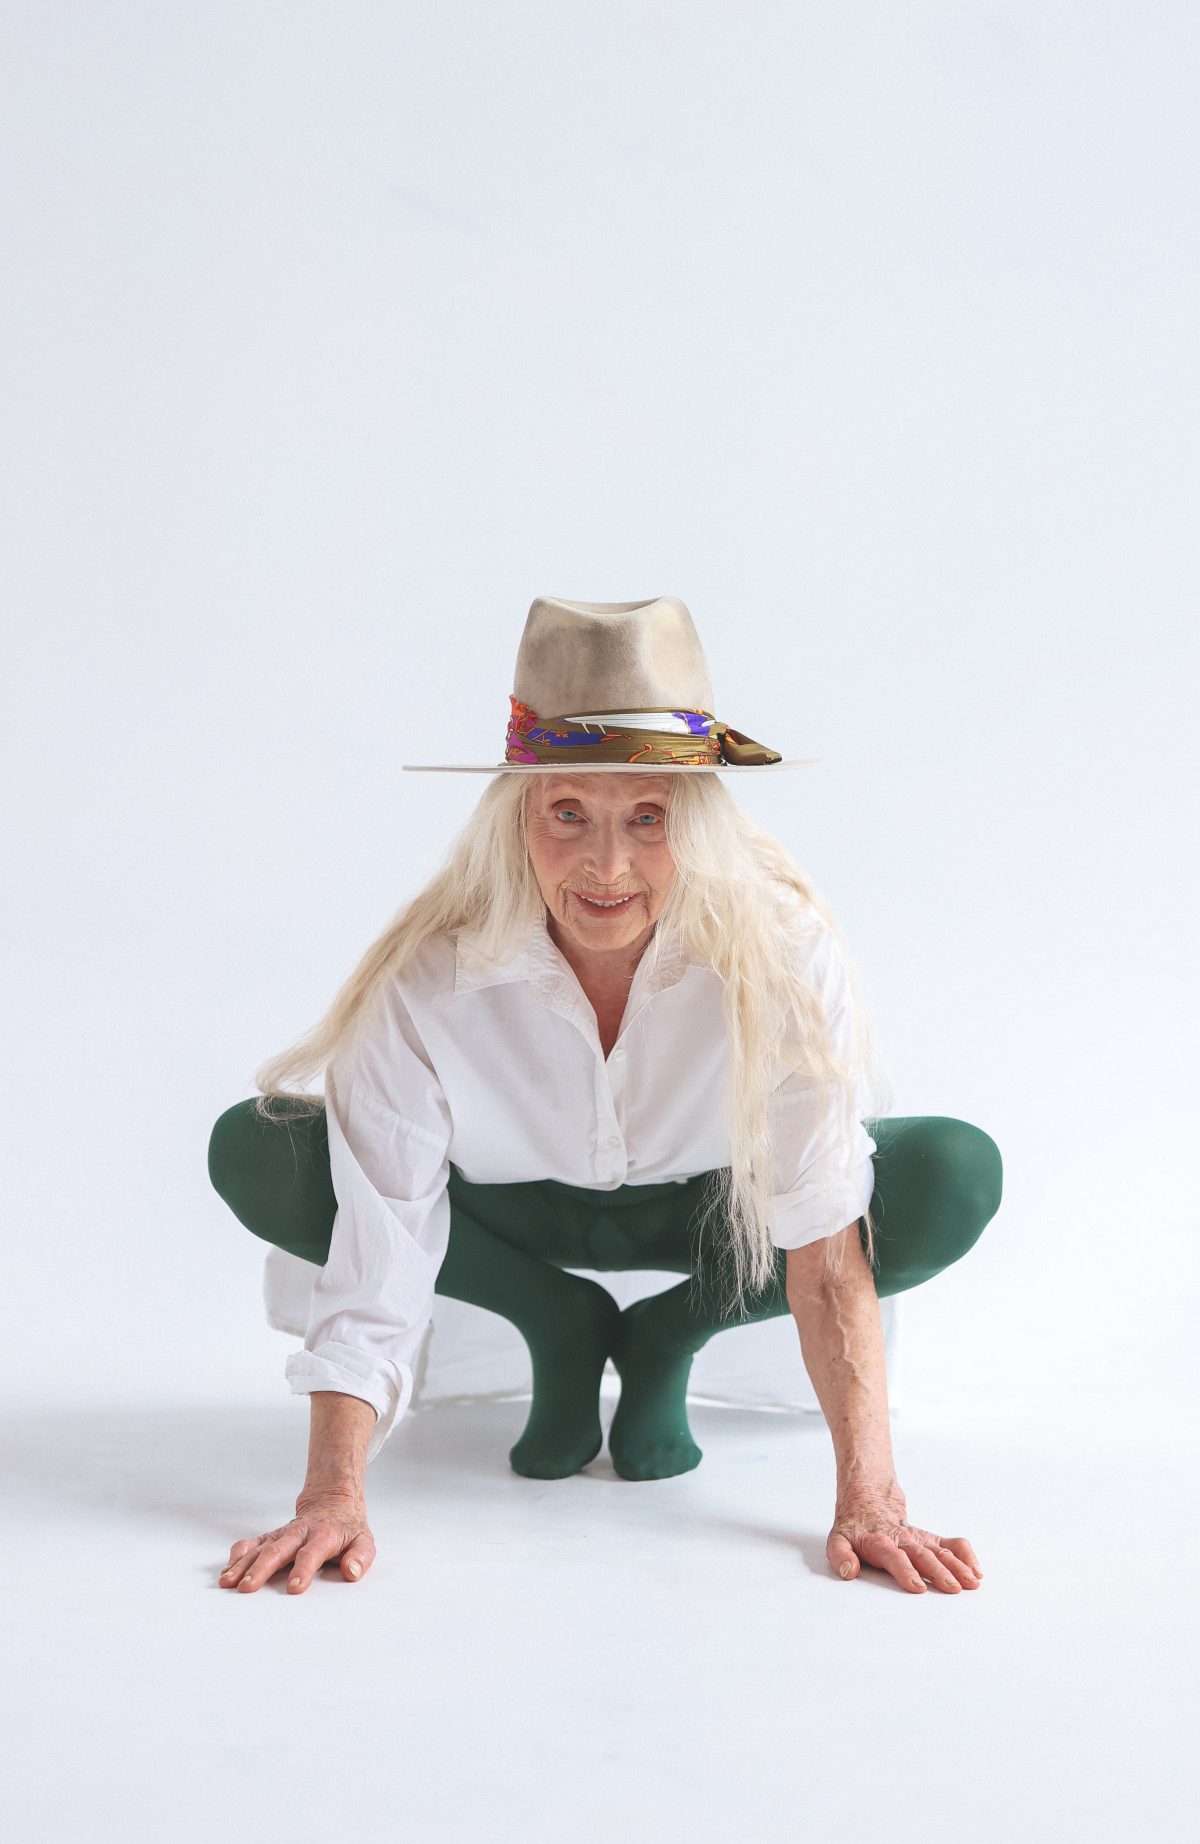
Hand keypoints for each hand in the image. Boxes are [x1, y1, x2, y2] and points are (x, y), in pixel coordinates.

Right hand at [219, 1488, 375, 1594]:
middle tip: (248, 1586)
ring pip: (260, 1548)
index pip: (312, 1553)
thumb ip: (360, 1557)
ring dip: (243, 1564)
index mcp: (324, 1535)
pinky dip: (238, 1555)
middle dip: (262, 1568)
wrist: (332, 1501)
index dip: (303, 1570)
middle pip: (278, 1550)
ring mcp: (283, 1534)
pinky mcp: (272, 1536)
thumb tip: (352, 1571)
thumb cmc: (347, 1528)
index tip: (294, 1587)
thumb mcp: (364, 1541)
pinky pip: (252, 1543)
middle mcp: (299, 1533)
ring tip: (228, 1581)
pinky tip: (227, 1570)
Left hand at [828, 1481, 981, 1593]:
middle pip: (923, 1556)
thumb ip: (840, 1556)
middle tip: (953, 1588)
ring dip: (957, 1566)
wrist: (869, 1495)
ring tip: (971, 1581)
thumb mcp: (837, 1539)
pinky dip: (965, 1554)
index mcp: (879, 1542)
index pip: (894, 1558)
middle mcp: (902, 1540)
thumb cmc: (855, 1526)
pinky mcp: (930, 1538)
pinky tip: (976, 1569)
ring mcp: (919, 1538)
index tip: (918, 1587)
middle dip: (939, 1572)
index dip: (905, 1572)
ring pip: (940, 1551)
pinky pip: (951, 1544)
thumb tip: (848, 1572)